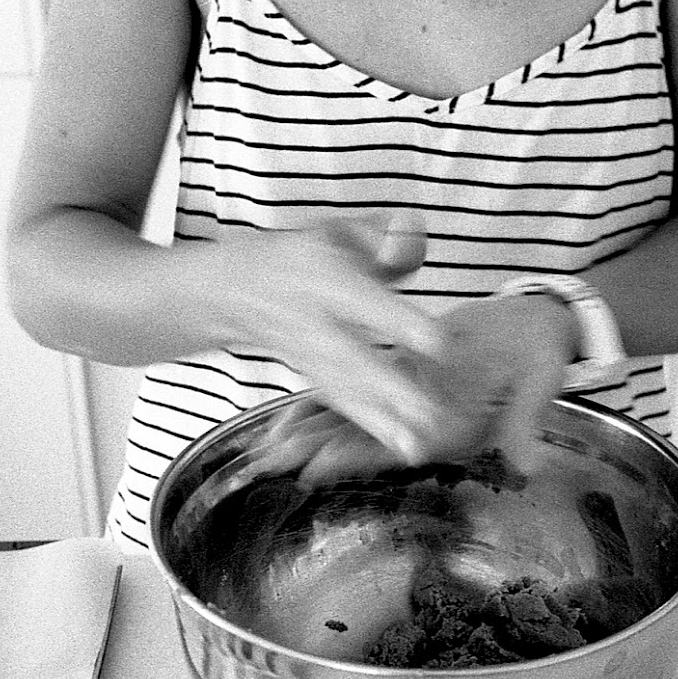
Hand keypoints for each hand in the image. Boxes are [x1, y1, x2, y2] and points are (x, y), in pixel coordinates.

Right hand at [187, 211, 450, 464]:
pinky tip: (403, 448)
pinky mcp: (313, 378)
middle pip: (351, 355)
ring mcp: (309, 355)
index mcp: (325, 277)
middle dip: (388, 386)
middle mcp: (313, 321)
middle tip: (429, 413)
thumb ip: (386, 235)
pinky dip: (369, 427)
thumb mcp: (343, 230)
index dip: (397, 319)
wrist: (240, 288)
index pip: (362, 300)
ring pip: (345, 389)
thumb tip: (407, 245)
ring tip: (417, 446)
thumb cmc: (313, 255)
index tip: (437, 343)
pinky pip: (339, 405)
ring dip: (380, 420)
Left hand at [249, 292, 578, 484]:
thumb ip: (528, 422)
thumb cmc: (545, 351)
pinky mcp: (401, 378)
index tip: (312, 470)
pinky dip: (324, 402)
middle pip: (360, 442)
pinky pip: (357, 393)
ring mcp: (410, 404)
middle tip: (265, 464)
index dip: (354, 459)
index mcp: (453, 431)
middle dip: (313, 453)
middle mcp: (425, 425)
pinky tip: (288, 412)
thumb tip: (530, 464)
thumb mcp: (541, 382)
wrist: (543, 324)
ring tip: (263, 447)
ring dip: (308, 434)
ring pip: (352, 422)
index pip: (395, 449)